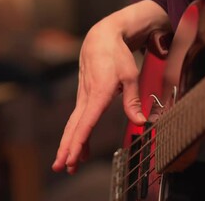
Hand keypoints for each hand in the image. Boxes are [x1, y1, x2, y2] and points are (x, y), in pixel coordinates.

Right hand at [52, 0, 169, 173]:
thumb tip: (141, 122)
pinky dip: (77, 133)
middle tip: (63, 167)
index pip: (86, 121)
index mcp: (99, 93)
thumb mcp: (131, 76)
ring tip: (68, 163)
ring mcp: (83, 96)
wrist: (101, 38)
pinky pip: (78, 118)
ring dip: (70, 144)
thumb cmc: (118, 56)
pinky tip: (81, 145)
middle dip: (68, 148)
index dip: (80, 141)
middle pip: (74, 126)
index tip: (74, 156)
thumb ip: (133, 101)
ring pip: (74, 124)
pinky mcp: (84, 95)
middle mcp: (87, 96)